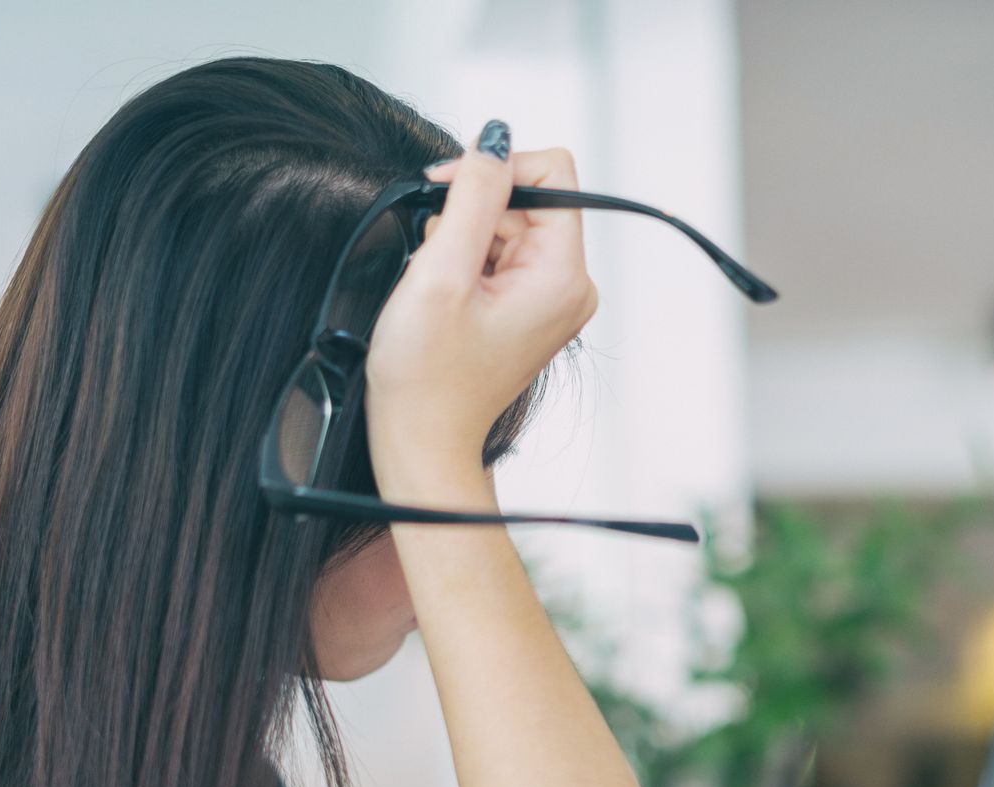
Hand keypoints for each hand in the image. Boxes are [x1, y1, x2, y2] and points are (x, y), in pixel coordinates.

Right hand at [364, 123, 597, 497]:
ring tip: (441, 291)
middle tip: (437, 264)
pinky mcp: (529, 306)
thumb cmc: (427, 378)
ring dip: (462, 240)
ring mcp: (552, 297)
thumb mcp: (440, 273)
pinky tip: (447, 299)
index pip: (553, 171)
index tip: (447, 191)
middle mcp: (570, 284)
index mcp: (564, 275)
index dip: (495, 168)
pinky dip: (464, 261)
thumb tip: (494, 138)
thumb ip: (472, 197)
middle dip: (472, 213)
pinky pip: (498, 253)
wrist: (423, 441)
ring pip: (506, 223)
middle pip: (527, 197)